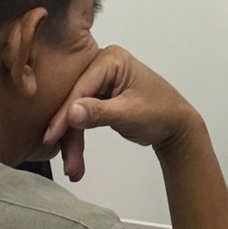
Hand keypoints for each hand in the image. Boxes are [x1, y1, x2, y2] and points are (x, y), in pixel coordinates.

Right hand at [42, 46, 200, 180]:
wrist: (177, 126)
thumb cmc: (161, 114)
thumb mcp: (129, 114)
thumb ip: (99, 112)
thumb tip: (71, 112)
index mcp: (111, 59)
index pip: (80, 88)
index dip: (64, 115)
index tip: (51, 137)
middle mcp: (103, 64)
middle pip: (75, 100)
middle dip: (69, 133)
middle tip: (66, 162)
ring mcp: (100, 79)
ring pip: (76, 111)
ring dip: (73, 141)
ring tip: (73, 169)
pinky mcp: (99, 94)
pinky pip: (82, 115)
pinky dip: (78, 136)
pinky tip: (75, 159)